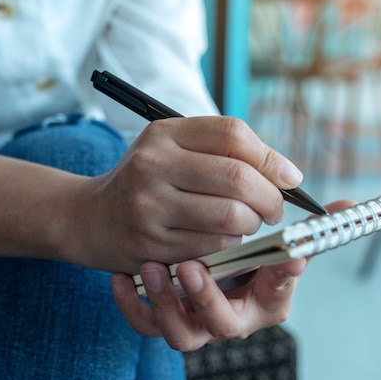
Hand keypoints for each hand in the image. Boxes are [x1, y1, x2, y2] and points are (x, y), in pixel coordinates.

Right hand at [70, 116, 303, 273]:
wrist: (90, 217)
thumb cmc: (146, 181)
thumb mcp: (174, 149)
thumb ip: (224, 151)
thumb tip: (288, 174)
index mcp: (165, 133)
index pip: (233, 134)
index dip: (271, 158)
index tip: (290, 178)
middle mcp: (153, 165)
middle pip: (238, 178)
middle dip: (271, 198)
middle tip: (274, 209)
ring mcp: (149, 206)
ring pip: (231, 217)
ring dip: (252, 225)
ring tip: (247, 223)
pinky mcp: (151, 244)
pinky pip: (213, 246)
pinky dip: (230, 245)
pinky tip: (222, 239)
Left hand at [110, 200, 355, 350]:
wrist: (180, 244)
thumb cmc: (226, 235)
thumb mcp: (258, 222)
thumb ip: (293, 214)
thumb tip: (347, 206)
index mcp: (261, 293)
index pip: (276, 296)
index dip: (281, 280)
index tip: (283, 259)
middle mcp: (229, 312)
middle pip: (225, 323)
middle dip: (208, 297)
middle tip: (192, 265)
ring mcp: (194, 319)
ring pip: (182, 334)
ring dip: (167, 304)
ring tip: (155, 268)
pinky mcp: (160, 316)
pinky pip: (145, 324)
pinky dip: (133, 306)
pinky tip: (122, 278)